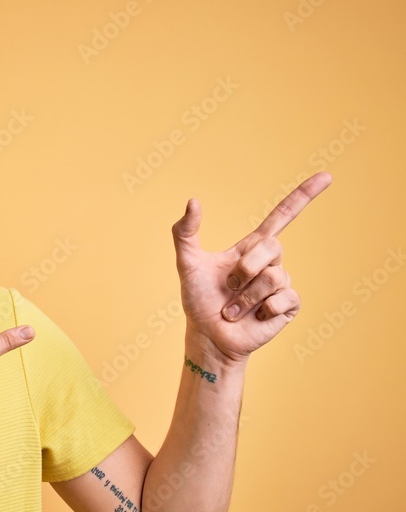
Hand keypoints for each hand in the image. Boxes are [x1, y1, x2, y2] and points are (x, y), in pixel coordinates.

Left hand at [171, 172, 331, 364]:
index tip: (326, 176)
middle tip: (228, 287)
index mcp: (251, 248)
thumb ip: (185, 232)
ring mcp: (281, 284)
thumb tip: (194, 200)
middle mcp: (270, 263)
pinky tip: (254, 317)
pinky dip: (261, 309)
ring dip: (246, 296)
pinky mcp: (288, 306)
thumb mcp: (187, 263)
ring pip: (274, 276)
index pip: (283, 216)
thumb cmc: (199, 300)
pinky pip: (284, 298)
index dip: (303, 196)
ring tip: (233, 309)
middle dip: (244, 268)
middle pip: (272, 246)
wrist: (207, 335)